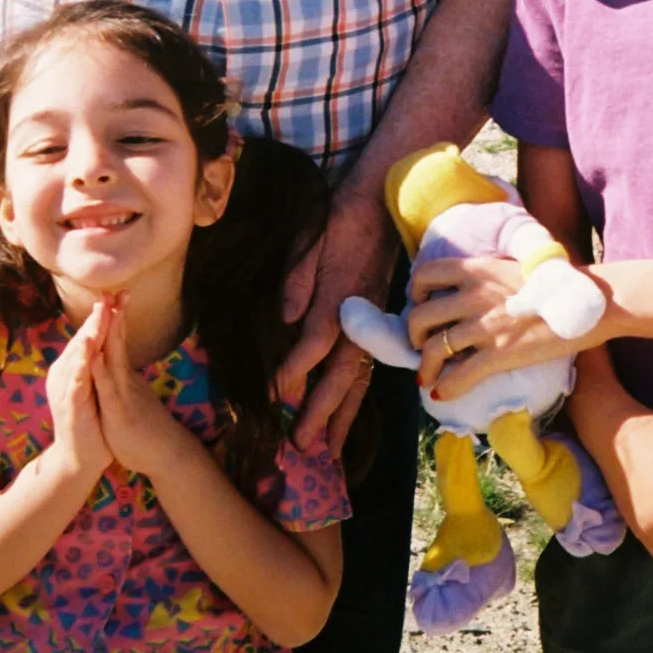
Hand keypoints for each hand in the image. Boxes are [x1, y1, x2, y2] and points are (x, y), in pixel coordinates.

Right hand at [45, 300, 112, 479]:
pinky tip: (89, 350)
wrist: (81, 457)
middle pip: (84, 339)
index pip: (90, 335)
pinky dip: (83, 365)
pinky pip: (76, 382)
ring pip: (78, 356)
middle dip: (97, 316)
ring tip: (99, 313)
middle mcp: (67, 374)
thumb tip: (107, 342)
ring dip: (89, 334)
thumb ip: (98, 364)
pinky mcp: (71, 406)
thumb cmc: (92, 421)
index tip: (120, 293)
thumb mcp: (97, 387)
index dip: (104, 315)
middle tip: (109, 292)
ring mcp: (67, 389)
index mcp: (75, 368)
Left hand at [87, 296, 194, 480]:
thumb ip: (126, 380)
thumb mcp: (135, 398)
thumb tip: (122, 366)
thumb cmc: (149, 429)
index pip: (119, 342)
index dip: (115, 318)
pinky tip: (93, 354)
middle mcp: (126, 380)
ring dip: (108, 333)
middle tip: (112, 289)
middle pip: (119, 342)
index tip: (112, 295)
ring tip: (104, 310)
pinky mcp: (119, 412)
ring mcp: (124, 394)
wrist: (167, 455)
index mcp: (126, 377)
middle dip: (114, 315)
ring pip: (114, 359)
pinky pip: (108, 389)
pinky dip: (100, 370)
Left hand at [278, 195, 394, 449]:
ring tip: (330, 450)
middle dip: (320, 412)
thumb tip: (283, 319)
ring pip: (359, 377)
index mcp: (338, 298)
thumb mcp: (308, 240)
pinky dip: (357, 396)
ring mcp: (372, 322)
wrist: (381, 202)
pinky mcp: (377, 322)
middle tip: (301, 446)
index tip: (271, 397)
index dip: (292, 372)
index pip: (313, 344)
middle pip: (341, 374)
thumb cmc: (338, 218)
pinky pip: (368, 367)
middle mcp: (358, 318)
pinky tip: (348, 416)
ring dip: (344, 415)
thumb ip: (296, 280)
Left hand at [408, 256, 585, 395]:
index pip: (425, 275)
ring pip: (433, 349)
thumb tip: (471, 291)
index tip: (420, 304)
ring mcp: (486, 325)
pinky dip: (446, 388)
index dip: (415, 292)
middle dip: (413, 336)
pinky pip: (460, 376)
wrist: (588, 302)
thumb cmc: (557, 285)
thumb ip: (488, 277)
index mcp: (478, 270)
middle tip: (421, 345)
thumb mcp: (513, 268)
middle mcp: (474, 295)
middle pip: (420, 316)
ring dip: (424, 366)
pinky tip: (443, 393)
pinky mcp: (500, 353)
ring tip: (428, 375)